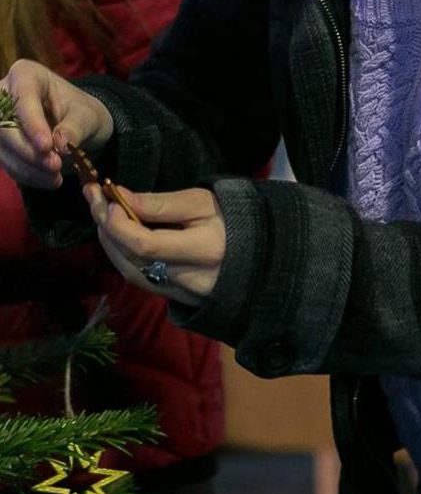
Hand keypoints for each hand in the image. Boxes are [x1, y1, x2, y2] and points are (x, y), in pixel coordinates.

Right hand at [0, 59, 113, 188]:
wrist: (78, 126)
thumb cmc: (82, 111)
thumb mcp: (87, 115)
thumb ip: (75, 127)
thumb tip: (61, 144)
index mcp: (25, 75)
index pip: (22, 99)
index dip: (32, 123)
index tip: (47, 147)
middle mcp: (4, 95)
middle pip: (4, 126)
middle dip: (28, 151)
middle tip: (54, 166)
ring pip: (3, 148)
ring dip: (28, 168)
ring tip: (56, 177)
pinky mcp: (1, 145)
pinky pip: (7, 163)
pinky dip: (28, 175)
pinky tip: (49, 180)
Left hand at [84, 184, 226, 306]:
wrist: (255, 254)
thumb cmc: (229, 220)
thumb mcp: (200, 203)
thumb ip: (159, 204)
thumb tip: (119, 197)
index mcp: (201, 250)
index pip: (147, 245)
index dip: (119, 224)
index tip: (106, 196)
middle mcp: (187, 278)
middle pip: (131, 260)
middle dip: (106, 227)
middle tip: (93, 196)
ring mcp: (179, 293)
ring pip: (130, 272)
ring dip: (109, 241)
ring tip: (101, 211)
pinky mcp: (172, 297)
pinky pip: (138, 278)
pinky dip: (121, 254)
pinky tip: (117, 234)